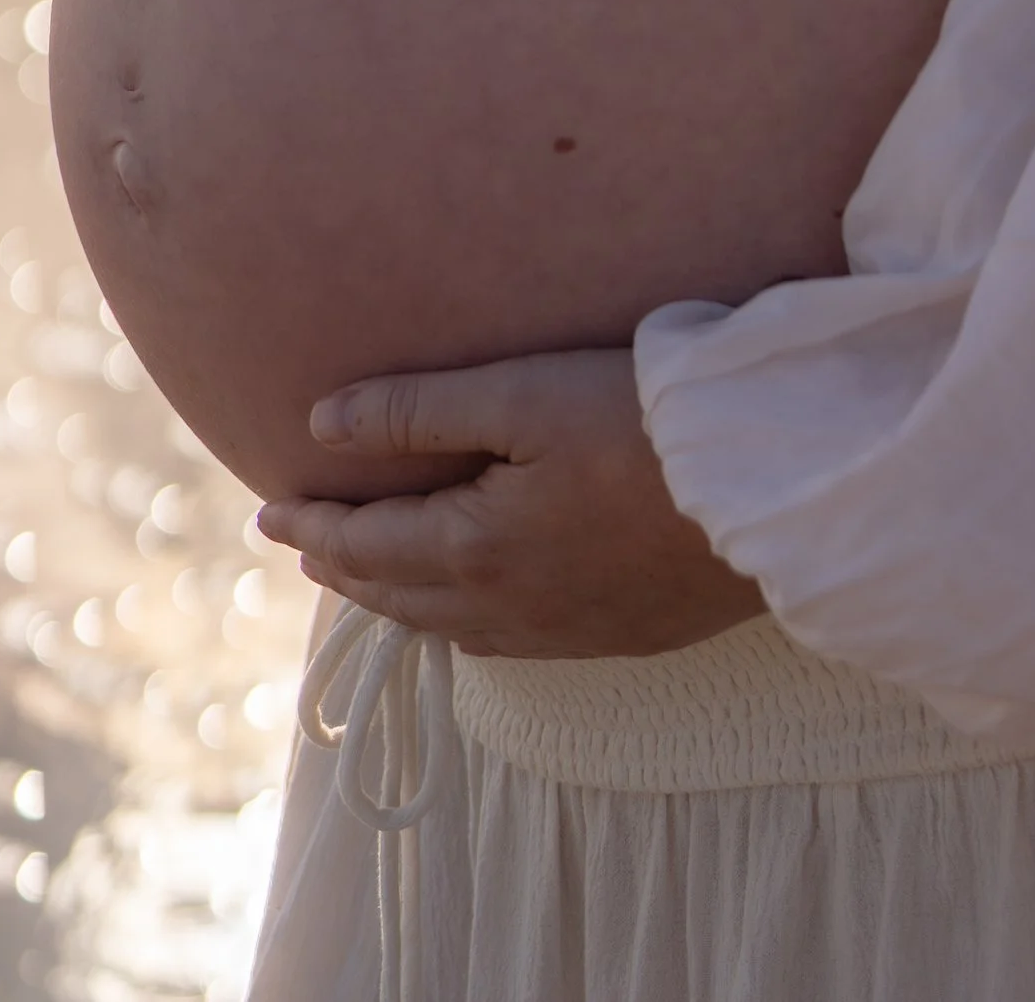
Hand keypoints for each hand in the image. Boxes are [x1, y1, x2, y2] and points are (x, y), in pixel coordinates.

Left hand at [258, 349, 764, 658]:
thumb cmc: (644, 423)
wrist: (767, 490)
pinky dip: (457, 620)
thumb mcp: (523, 393)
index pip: (365, 543)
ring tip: (369, 573)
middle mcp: (507, 608)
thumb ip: (418, 410)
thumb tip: (321, 422)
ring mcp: (563, 632)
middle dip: (343, 567)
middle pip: (397, 595)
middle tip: (304, 542)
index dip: (310, 525)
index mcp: (475, 550)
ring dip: (396, 598)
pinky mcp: (614, 635)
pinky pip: (503, 641)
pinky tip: (467, 606)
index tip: (267, 510)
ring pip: (448, 626)